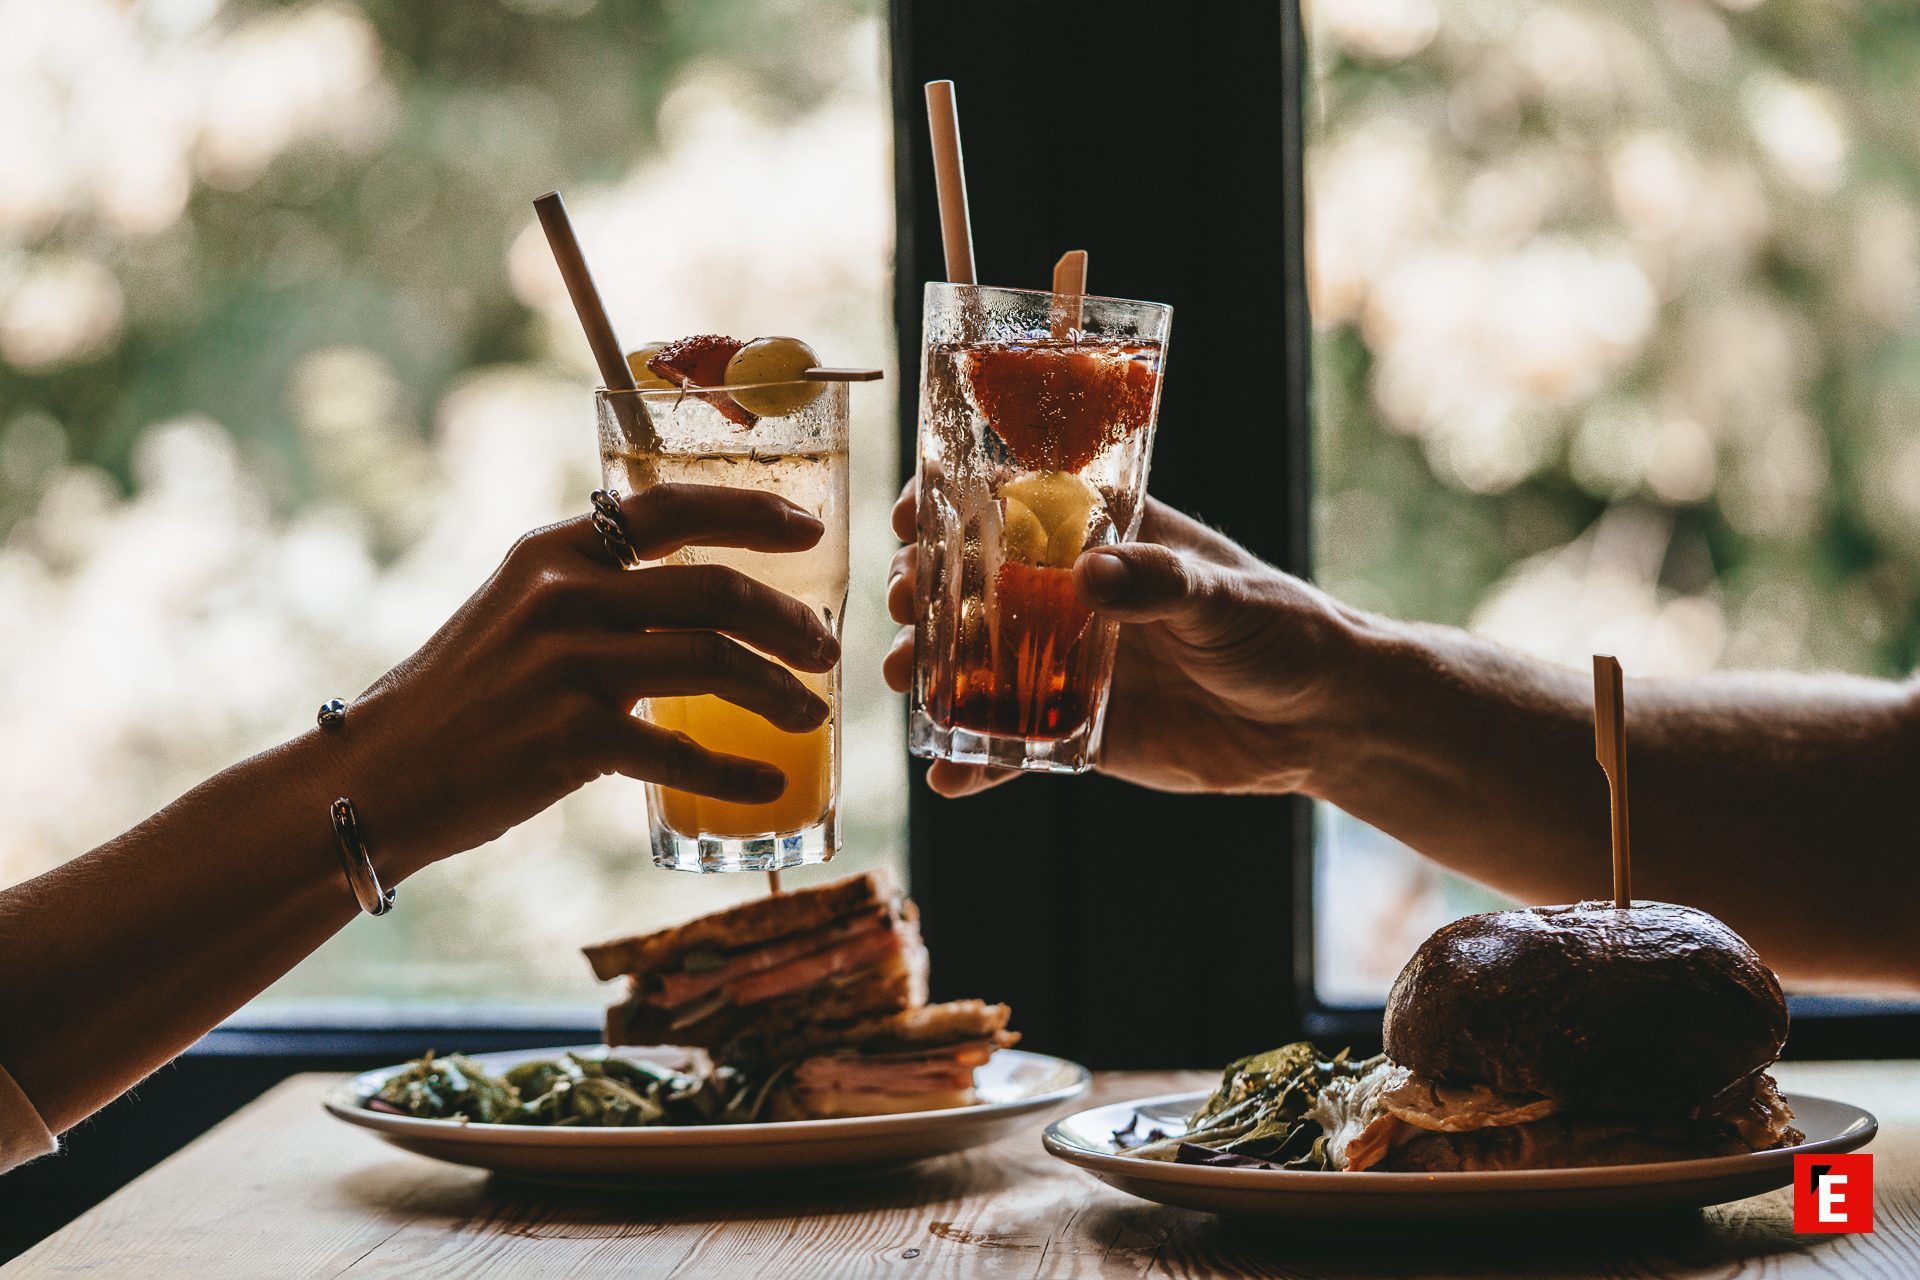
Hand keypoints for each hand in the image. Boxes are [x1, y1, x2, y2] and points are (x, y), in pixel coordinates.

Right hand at [336, 484, 839, 873]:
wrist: (382, 775)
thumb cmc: (464, 696)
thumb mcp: (518, 611)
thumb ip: (596, 592)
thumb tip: (702, 598)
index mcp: (554, 551)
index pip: (671, 507)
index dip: (751, 511)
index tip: (809, 528)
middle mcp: (562, 596)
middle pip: (713, 589)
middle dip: (788, 620)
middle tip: (825, 650)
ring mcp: (566, 666)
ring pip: (712, 662)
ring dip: (779, 691)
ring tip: (812, 714)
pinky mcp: (569, 739)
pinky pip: (681, 751)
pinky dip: (736, 771)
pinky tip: (768, 783)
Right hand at [883, 481, 1353, 798]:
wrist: (1319, 722)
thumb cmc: (1280, 632)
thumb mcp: (1224, 598)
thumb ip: (1161, 583)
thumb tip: (1091, 575)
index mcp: (1105, 539)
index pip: (1012, 505)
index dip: (950, 503)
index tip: (910, 512)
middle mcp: (1072, 596)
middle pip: (973, 584)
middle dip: (923, 592)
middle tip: (902, 610)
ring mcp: (1067, 663)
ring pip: (976, 663)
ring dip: (929, 672)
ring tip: (905, 683)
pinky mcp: (1075, 730)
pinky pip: (1011, 746)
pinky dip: (977, 762)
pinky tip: (946, 777)